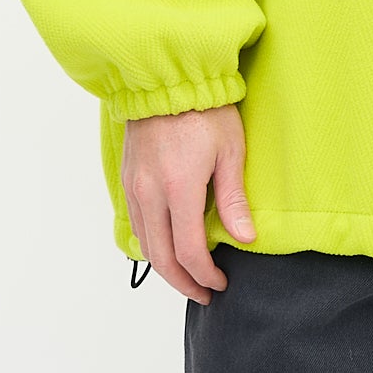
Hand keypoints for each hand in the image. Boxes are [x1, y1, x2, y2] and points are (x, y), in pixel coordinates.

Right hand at [121, 104, 256, 302]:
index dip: (205, 274)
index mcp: (178, 188)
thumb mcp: (230, 151)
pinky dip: (151, 245)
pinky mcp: (127, 179)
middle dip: (183, 282)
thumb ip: (233, 199)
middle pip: (160, 256)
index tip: (221, 283)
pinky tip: (168, 248)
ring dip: (165, 267)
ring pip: (143, 243)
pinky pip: (136, 224)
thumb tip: (244, 239)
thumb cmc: (205, 109)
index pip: (188, 250)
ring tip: (188, 277)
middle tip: (204, 294)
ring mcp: (134, 187)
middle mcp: (149, 192)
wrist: (166, 78)